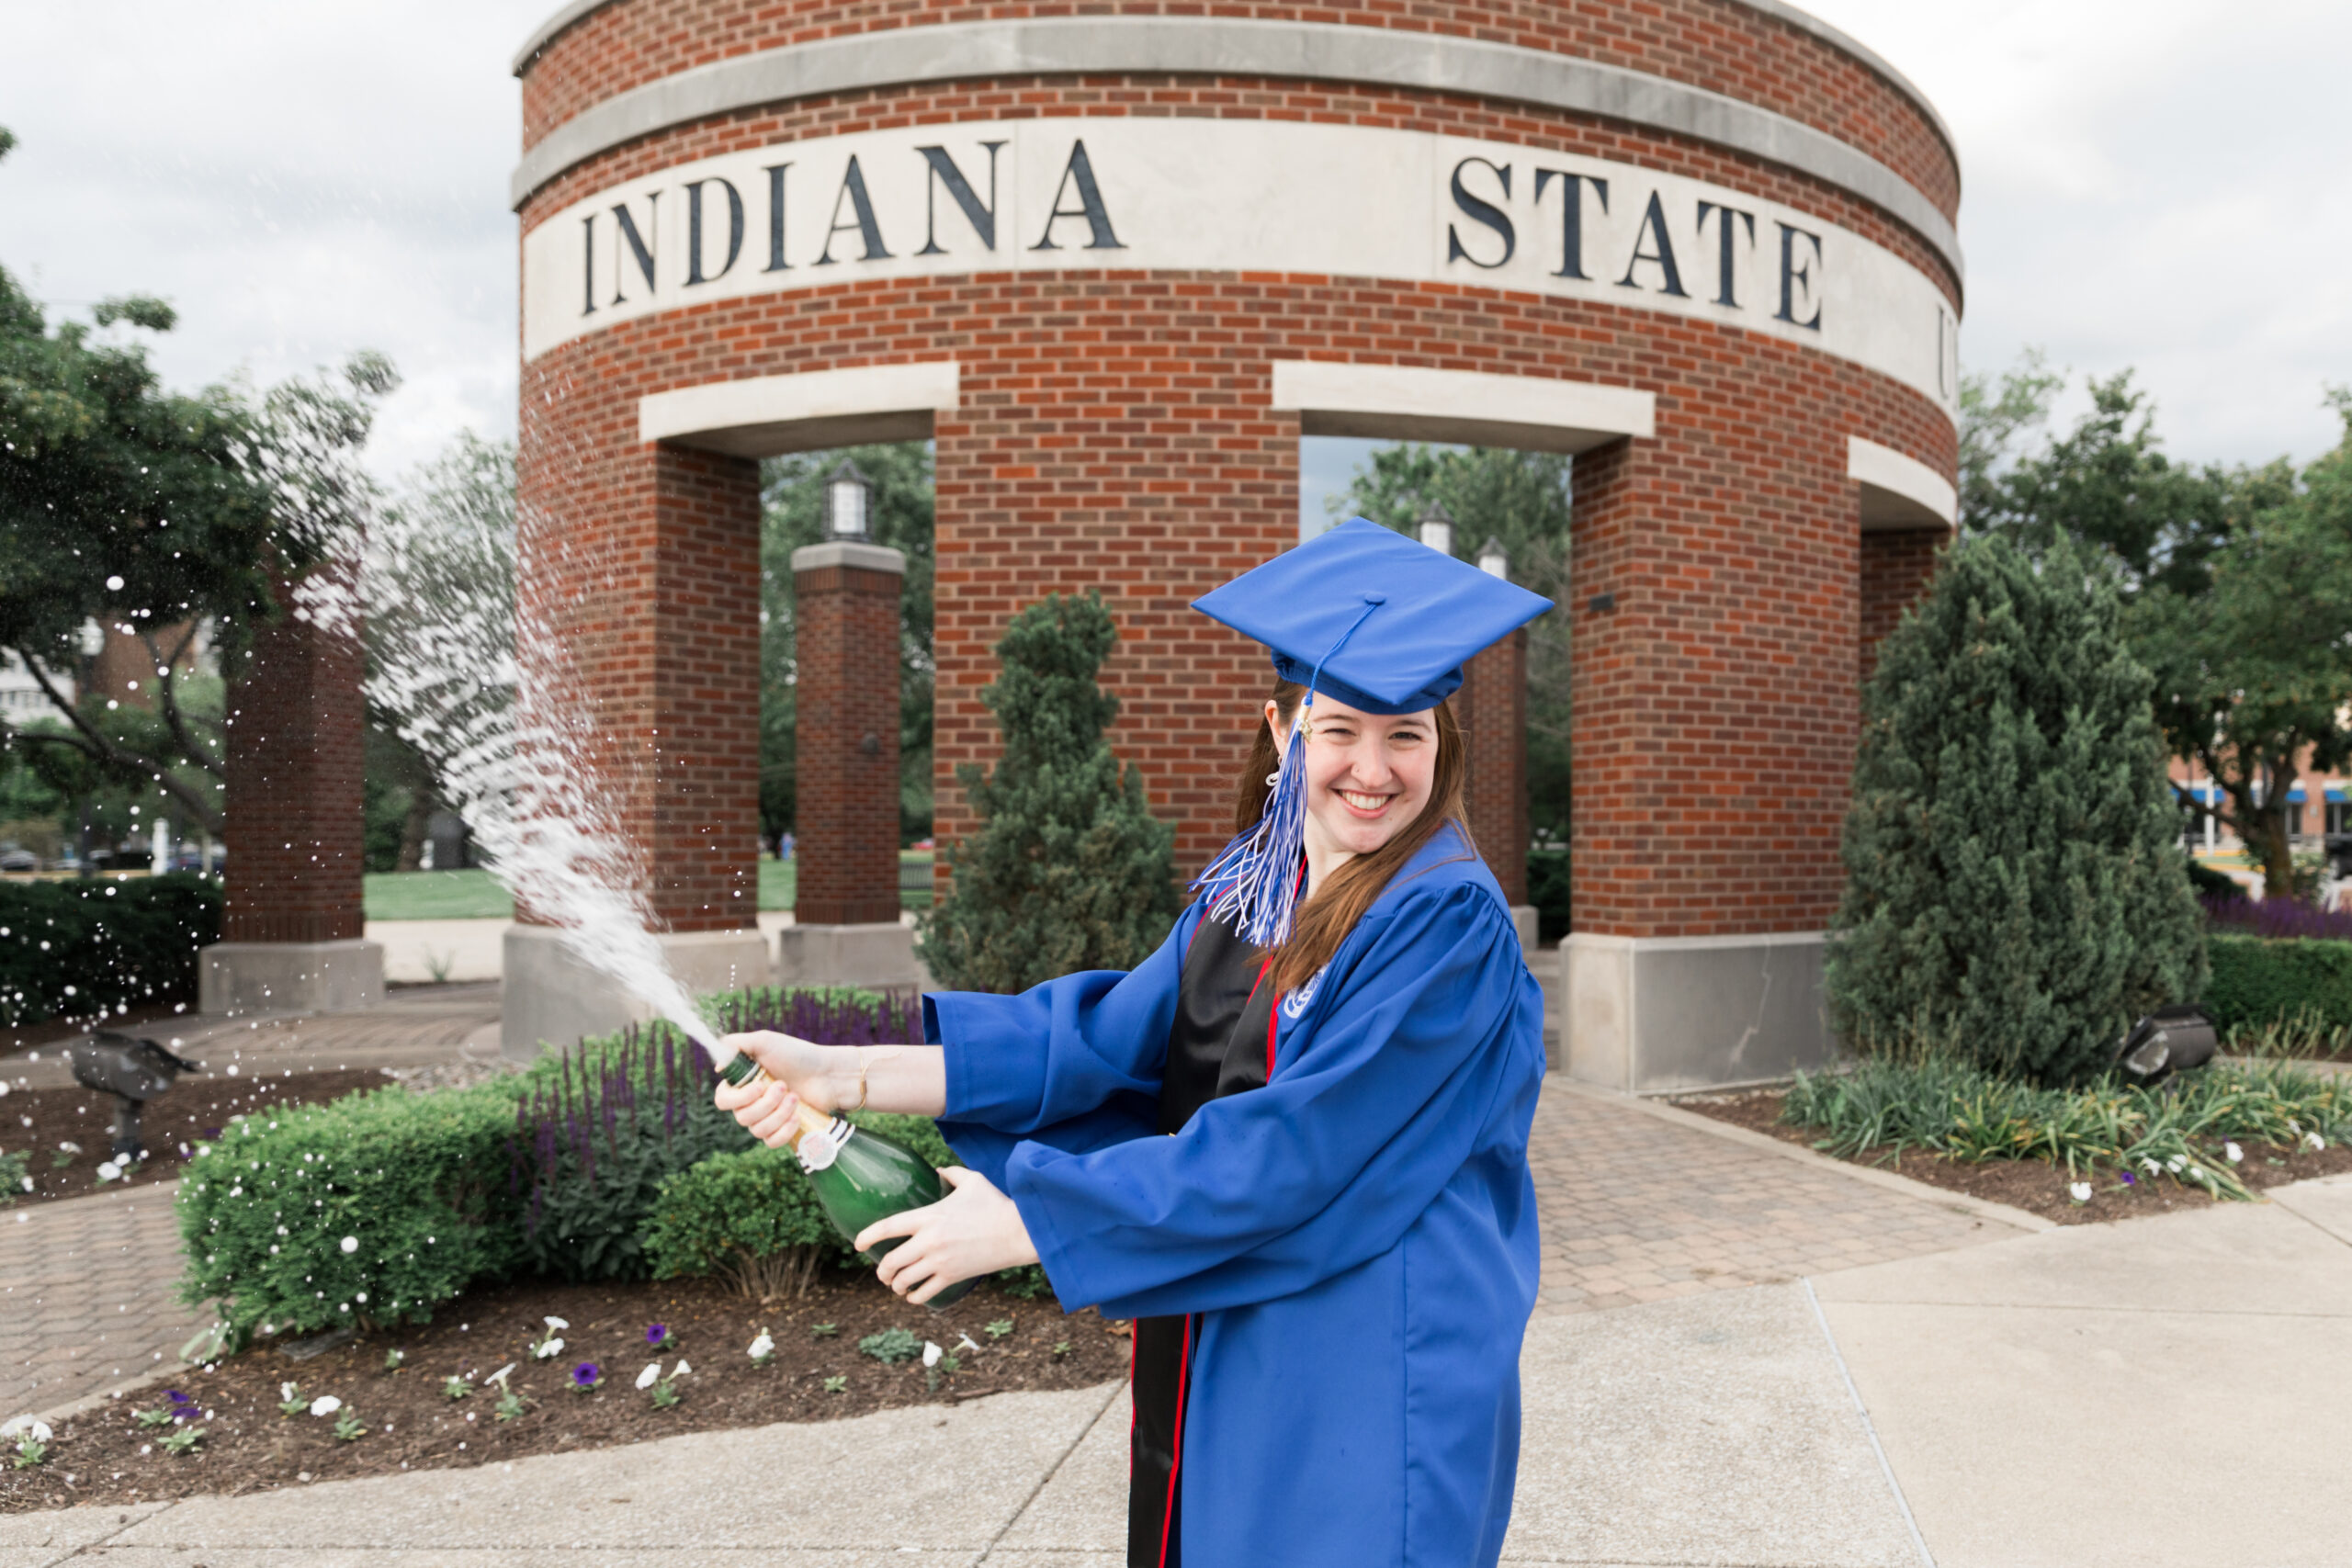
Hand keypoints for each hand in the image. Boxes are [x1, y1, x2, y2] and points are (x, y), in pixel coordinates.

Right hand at [711, 1031, 844, 1148]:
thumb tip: (718, 1067)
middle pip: (741, 1117)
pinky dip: (784, 1131)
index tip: (758, 1086)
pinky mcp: (782, 1130)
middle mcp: (751, 1103)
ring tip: (795, 1097)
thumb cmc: (798, 1054)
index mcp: (743, 1083)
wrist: (829, 1073)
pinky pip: (771, 1142)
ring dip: (778, 1114)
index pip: (722, 1100)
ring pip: (757, 1130)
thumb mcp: (765, 1041)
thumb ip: (735, 1045)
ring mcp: (767, 1118)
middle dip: (765, 1103)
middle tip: (784, 1085)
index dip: (737, 1098)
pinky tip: (796, 1117)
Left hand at [858, 1167, 1040, 1304]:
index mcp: (928, 1216)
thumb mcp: (972, 1180)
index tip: (856, 1243)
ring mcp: (940, 1261)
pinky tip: (913, 1295)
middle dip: (881, 1271)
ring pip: (904, 1280)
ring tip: (897, 1284)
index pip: (887, 1227)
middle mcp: (929, 1240)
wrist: (1018, 1231)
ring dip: (895, 1285)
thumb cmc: (995, 1204)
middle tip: (881, 1272)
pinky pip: (924, 1293)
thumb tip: (938, 1169)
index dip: (867, 1236)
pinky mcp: (952, 1276)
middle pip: (890, 1261)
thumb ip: (951, 1173)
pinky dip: (913, 1297)